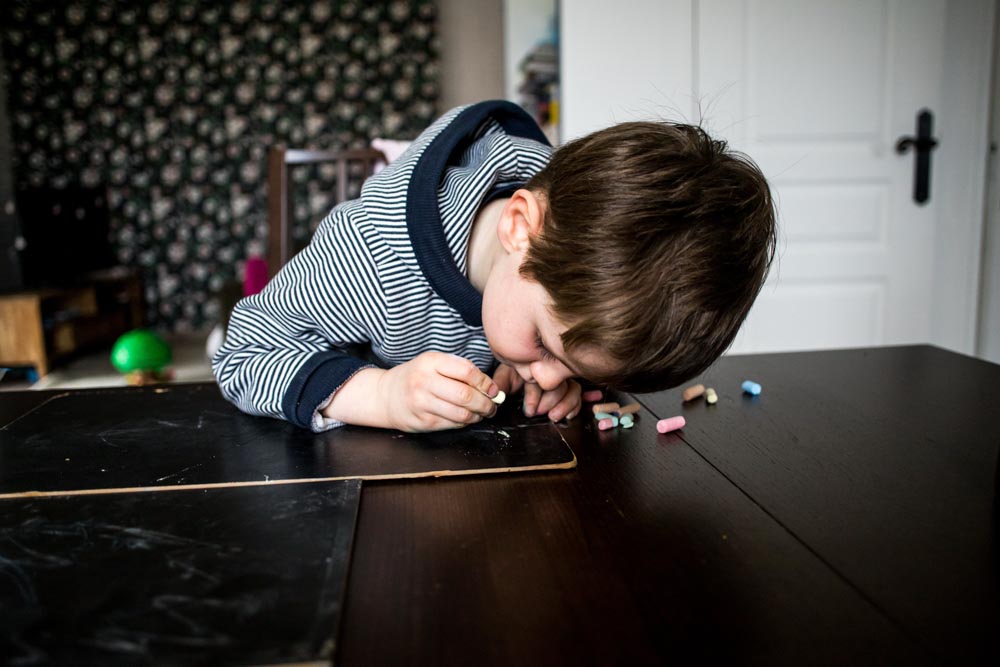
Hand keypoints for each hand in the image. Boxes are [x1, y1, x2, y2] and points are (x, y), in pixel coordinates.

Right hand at [376, 352, 498, 431]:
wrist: (386, 396)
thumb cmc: (416, 377)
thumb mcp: (433, 363)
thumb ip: (460, 370)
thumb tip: (491, 387)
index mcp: (430, 362)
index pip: (467, 371)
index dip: (485, 382)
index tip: (493, 389)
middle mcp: (424, 382)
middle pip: (466, 395)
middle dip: (486, 403)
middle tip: (492, 405)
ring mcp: (422, 403)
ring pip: (461, 414)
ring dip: (478, 415)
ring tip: (483, 412)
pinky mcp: (423, 422)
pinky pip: (453, 424)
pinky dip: (465, 422)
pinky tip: (467, 417)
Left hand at [492, 364, 581, 422]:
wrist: (519, 376)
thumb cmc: (512, 376)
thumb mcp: (503, 378)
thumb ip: (500, 384)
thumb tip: (497, 394)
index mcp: (535, 365)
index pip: (540, 377)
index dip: (534, 396)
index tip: (529, 411)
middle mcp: (551, 370)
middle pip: (559, 383)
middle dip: (550, 401)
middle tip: (540, 413)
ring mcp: (562, 379)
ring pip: (572, 389)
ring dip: (565, 404)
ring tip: (554, 417)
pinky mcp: (569, 390)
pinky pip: (578, 395)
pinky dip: (575, 406)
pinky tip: (567, 416)